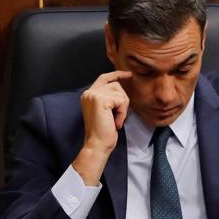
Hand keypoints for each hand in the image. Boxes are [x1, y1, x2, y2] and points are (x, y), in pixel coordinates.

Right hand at [72, 71, 131, 185]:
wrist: (97, 144)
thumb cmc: (104, 131)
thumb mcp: (107, 111)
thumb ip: (110, 98)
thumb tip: (122, 88)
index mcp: (89, 94)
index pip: (104, 78)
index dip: (117, 74)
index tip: (129, 75)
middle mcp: (89, 92)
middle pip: (116, 85)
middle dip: (123, 100)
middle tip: (117, 117)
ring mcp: (94, 95)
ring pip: (120, 92)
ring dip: (123, 108)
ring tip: (115, 120)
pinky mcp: (101, 100)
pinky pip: (121, 101)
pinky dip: (123, 112)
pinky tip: (116, 122)